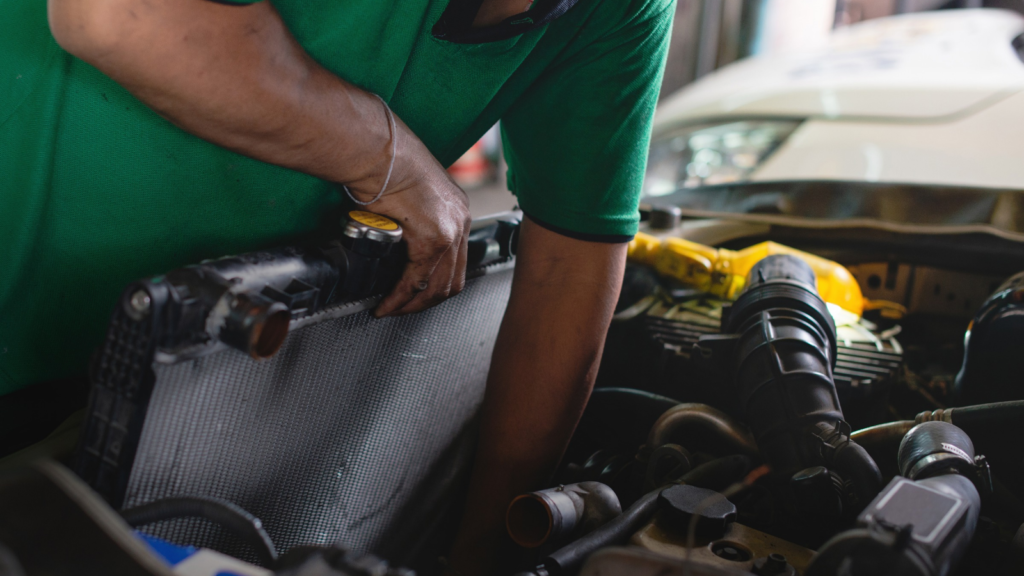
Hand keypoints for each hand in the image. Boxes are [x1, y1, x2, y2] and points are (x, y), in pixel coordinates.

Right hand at [344, 103, 471, 316]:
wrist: (381, 150)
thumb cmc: (387, 163)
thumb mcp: (409, 194)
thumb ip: (411, 217)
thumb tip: (396, 235)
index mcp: (457, 211)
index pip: (455, 261)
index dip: (435, 284)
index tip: (415, 294)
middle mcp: (460, 221)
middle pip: (452, 279)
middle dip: (426, 301)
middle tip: (402, 309)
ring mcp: (450, 231)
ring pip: (437, 285)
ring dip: (413, 304)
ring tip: (392, 310)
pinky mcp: (433, 239)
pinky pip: (417, 279)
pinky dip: (401, 297)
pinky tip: (387, 303)